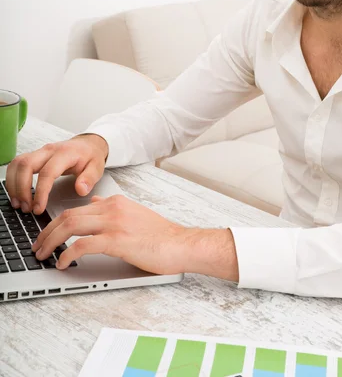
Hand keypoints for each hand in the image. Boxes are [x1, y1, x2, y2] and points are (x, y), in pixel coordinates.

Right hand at [5, 134, 108, 214]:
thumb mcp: (97, 167)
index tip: (38, 208)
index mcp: (65, 153)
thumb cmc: (91, 156)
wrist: (88, 144)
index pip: (47, 172)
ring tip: (19, 204)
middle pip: (26, 165)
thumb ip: (89, 178)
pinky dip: (13, 179)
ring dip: (14, 184)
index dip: (41, 192)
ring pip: (18, 164)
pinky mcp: (35, 156)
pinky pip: (17, 164)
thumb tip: (81, 189)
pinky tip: (17, 193)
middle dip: (22, 189)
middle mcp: (49, 150)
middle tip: (26, 208)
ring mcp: (40, 152)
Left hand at [31, 194, 186, 274]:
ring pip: (70, 226)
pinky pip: (82, 245)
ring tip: (43, 254)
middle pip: (68, 215)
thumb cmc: (161, 235)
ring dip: (51, 241)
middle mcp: (112, 208)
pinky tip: (62, 262)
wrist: (181, 244)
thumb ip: (113, 208)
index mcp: (115, 202)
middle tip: (37, 246)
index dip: (55, 222)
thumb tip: (94, 202)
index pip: (76, 208)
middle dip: (47, 231)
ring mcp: (114, 223)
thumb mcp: (135, 214)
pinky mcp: (117, 241)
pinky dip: (67, 253)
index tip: (46, 234)